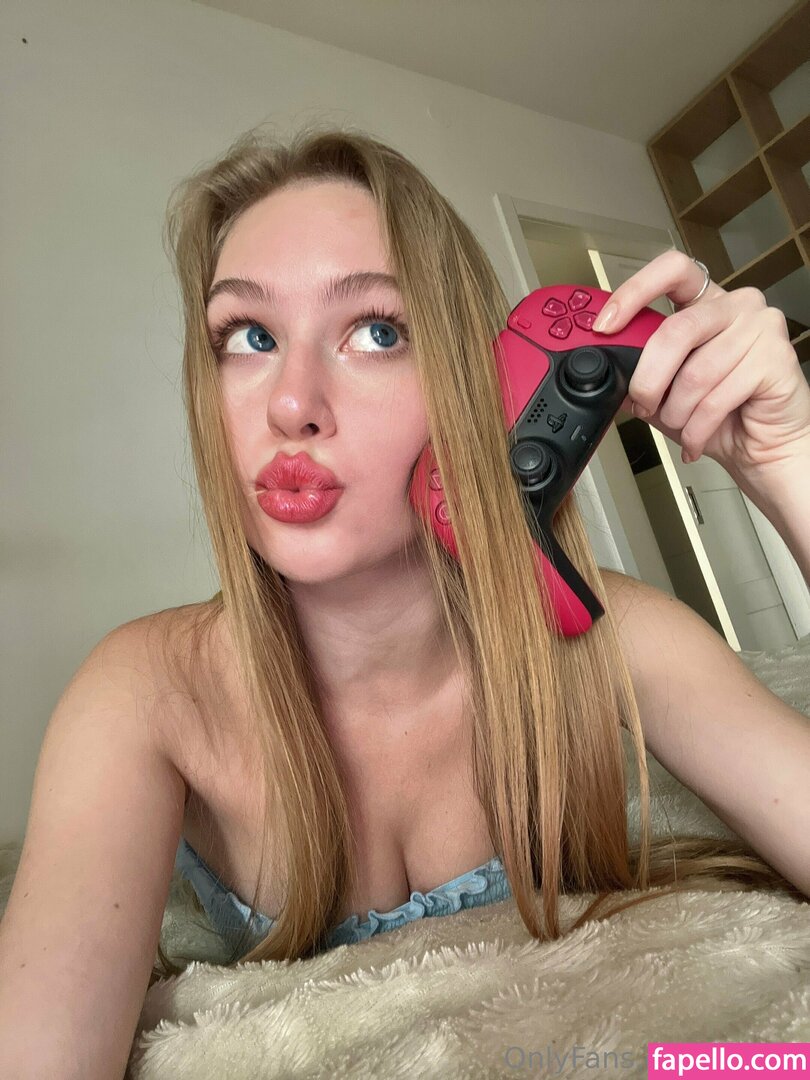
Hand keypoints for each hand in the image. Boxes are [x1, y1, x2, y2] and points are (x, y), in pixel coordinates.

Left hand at [592, 251, 809, 479]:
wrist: (762, 446)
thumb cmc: (718, 415)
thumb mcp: (665, 390)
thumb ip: (638, 371)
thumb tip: (606, 369)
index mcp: (706, 303)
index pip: (672, 270)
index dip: (634, 292)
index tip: (606, 326)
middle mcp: (736, 306)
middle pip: (676, 331)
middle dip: (648, 378)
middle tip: (642, 403)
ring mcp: (761, 327)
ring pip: (696, 373)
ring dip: (677, 412)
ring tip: (681, 424)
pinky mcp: (777, 358)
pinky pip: (718, 398)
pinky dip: (697, 428)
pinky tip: (697, 437)